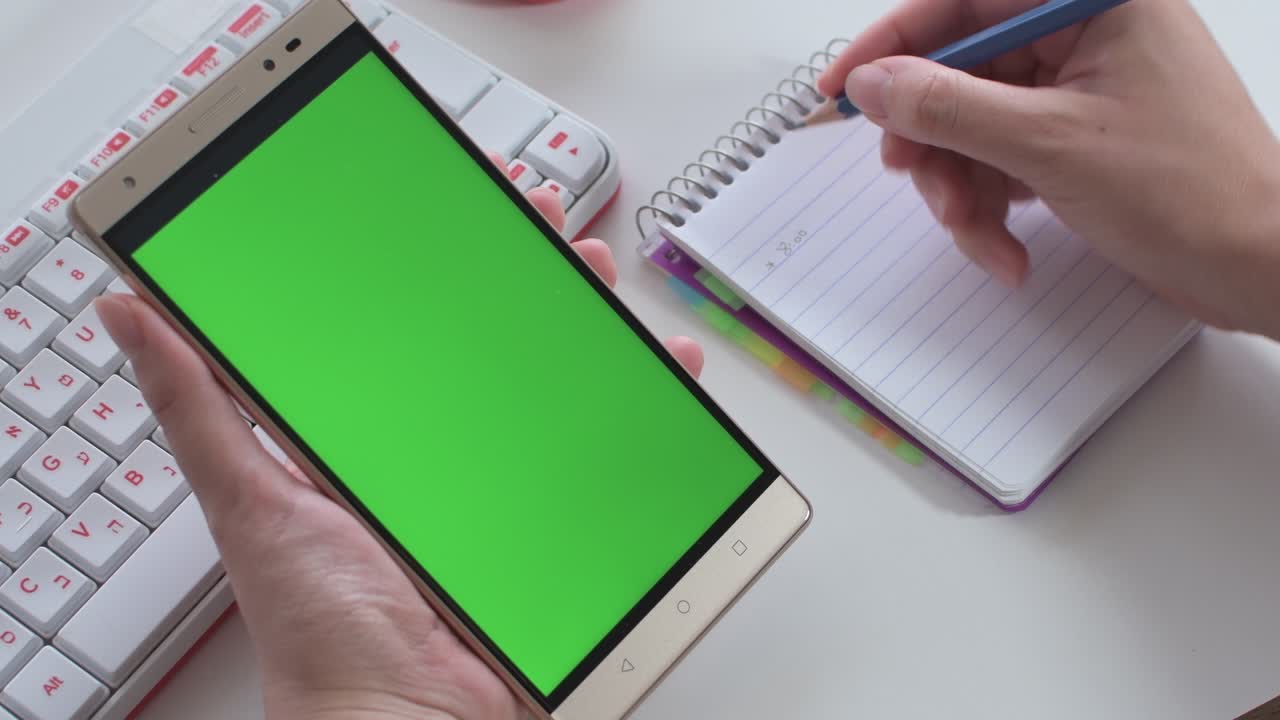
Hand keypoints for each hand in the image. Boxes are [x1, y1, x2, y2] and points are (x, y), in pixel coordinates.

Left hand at [95, 179, 704, 719]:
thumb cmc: (325, 631)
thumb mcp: (252, 500)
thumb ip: (200, 406)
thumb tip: (132, 316)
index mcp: (379, 436)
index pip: (411, 324)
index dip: (435, 259)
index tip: (453, 205)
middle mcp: (450, 453)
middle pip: (495, 342)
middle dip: (525, 271)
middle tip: (538, 221)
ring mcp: (516, 486)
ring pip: (564, 384)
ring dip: (593, 323)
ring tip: (599, 278)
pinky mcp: (568, 524)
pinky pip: (620, 455)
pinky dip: (655, 409)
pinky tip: (667, 372)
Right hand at [818, 0, 1279, 337]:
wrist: (1259, 268)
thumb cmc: (1190, 192)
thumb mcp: (1048, 144)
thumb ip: (948, 106)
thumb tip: (873, 84)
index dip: (892, 41)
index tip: (842, 86)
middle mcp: (1084, 32)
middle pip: (960, 69)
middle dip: (932, 139)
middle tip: (915, 179)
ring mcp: (1080, 88)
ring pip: (973, 124)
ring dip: (961, 187)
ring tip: (981, 234)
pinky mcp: (1078, 138)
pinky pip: (1002, 159)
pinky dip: (993, 206)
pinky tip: (1010, 248)